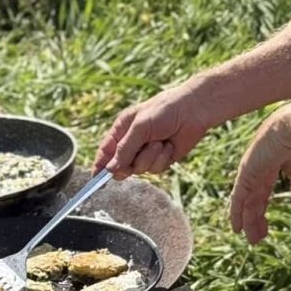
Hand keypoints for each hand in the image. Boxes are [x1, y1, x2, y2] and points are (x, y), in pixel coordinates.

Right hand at [94, 82, 212, 178]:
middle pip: (121, 165)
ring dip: (150, 157)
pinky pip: (156, 169)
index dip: (100, 165)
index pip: (106, 151)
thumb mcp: (141, 127)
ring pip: (140, 169)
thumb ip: (125, 149)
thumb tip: (110, 169)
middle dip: (129, 163)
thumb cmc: (165, 111)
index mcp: (122, 129)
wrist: (194, 111)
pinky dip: (163, 159)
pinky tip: (169, 145)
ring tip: (160, 142)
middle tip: (136, 156)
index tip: (96, 179)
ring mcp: (147, 152)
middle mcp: (132, 142)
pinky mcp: (161, 159)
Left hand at [229, 109, 290, 244]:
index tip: (264, 226)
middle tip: (257, 238)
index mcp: (269, 166)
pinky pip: (238, 197)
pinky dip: (236, 213)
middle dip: (255, 219)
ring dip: (248, 221)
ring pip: (245, 202)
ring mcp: (250, 171)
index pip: (262, 193)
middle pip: (253, 200)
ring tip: (252, 239)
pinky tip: (237, 227)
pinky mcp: (246, 172)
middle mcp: (256, 170)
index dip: (262, 210)